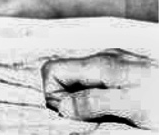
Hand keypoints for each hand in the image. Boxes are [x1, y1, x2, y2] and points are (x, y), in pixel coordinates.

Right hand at [41, 49, 158, 127]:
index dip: (53, 95)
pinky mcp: (125, 73)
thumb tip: (62, 106)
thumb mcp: (129, 105)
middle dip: (68, 100)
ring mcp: (114, 65)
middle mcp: (103, 59)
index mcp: (99, 64)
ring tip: (104, 119)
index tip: (69, 117)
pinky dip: (98, 100)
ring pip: (81, 81)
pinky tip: (114, 113)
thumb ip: (94, 101)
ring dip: (83, 103)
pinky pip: (98, 85)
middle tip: (87, 122)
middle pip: (66, 75)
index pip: (53, 70)